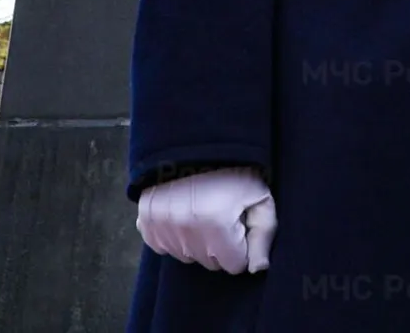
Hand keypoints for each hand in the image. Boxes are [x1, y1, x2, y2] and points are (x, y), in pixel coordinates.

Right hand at [136, 167, 276, 273]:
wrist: (195, 142)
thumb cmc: (234, 168)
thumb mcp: (260, 195)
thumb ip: (264, 233)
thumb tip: (257, 268)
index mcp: (216, 223)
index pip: (235, 264)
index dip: (243, 245)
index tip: (240, 222)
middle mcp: (185, 229)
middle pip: (211, 263)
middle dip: (221, 244)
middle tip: (223, 213)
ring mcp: (162, 226)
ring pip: (187, 256)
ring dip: (198, 241)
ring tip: (203, 210)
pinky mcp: (145, 222)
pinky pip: (163, 247)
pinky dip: (175, 236)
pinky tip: (184, 213)